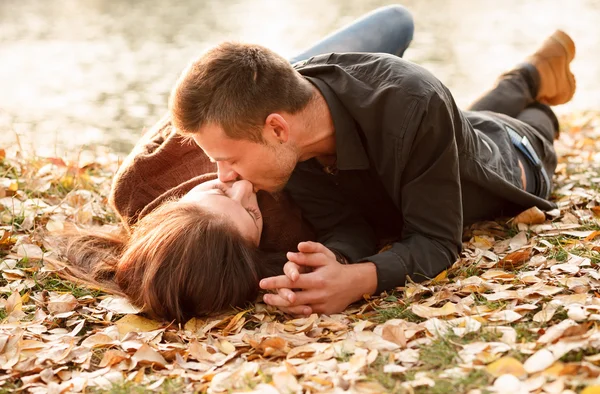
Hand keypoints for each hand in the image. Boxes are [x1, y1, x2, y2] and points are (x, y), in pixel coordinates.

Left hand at [259, 241, 376, 314]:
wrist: (354, 283)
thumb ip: (307, 255)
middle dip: (275, 298)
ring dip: (281, 306)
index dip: (275, 282)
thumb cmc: (335, 268)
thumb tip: (290, 254)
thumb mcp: (324, 257)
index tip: (262, 283)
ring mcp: (321, 305)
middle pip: (291, 299)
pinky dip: (293, 311)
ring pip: (297, 309)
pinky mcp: (323, 312)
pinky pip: (305, 314)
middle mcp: (318, 294)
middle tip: (264, 296)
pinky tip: (284, 307)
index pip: (291, 281)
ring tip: (270, 301)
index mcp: (317, 279)